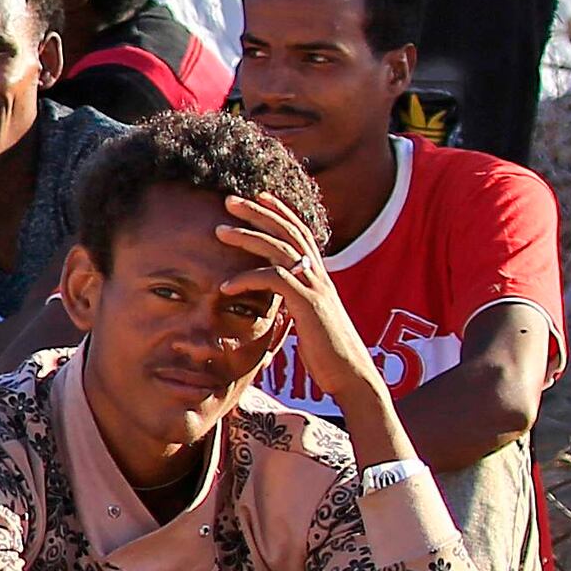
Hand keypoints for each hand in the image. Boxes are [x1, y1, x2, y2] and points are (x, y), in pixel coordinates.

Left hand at [219, 187, 392, 441]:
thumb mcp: (308, 317)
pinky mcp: (308, 305)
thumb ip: (293, 300)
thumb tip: (275, 294)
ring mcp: (315, 288)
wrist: (351, 375)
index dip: (281, 212)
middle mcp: (319, 275)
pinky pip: (275, 280)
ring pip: (280, 249)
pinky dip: (247, 278)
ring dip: (247, 236)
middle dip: (259, 212)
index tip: (260, 195)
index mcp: (318, 275)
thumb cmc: (327, 351)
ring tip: (220, 230)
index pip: (300, 232)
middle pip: (288, 231)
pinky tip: (226, 286)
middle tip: (230, 199)